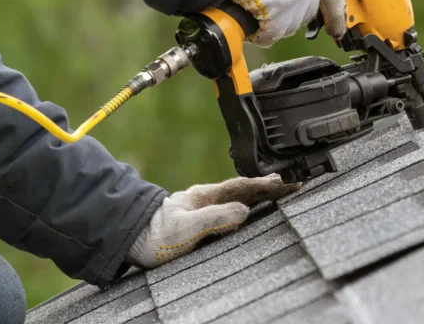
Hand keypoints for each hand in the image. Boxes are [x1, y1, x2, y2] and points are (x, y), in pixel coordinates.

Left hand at [126, 174, 298, 267]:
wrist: (129, 240)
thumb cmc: (154, 236)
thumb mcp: (186, 228)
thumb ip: (215, 219)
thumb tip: (244, 211)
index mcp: (206, 196)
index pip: (245, 187)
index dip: (269, 185)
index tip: (290, 183)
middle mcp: (207, 199)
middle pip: (246, 189)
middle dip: (270, 187)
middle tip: (294, 185)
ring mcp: (203, 208)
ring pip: (239, 197)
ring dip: (260, 195)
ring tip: (280, 193)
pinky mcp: (200, 221)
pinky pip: (231, 209)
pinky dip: (248, 206)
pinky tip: (252, 211)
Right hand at [229, 0, 346, 46]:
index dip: (335, 14)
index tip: (338, 29)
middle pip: (306, 12)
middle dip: (288, 12)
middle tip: (266, 3)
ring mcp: (297, 4)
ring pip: (287, 25)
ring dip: (270, 20)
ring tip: (250, 0)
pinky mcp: (279, 20)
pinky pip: (269, 35)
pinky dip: (257, 31)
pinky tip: (246, 13)